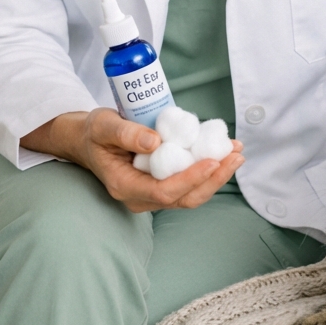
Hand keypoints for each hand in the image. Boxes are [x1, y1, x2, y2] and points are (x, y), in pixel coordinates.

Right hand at [21, 108, 243, 211]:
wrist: (89, 140)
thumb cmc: (95, 133)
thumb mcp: (104, 126)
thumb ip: (126, 134)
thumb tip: (155, 141)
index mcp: (125, 186)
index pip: (163, 192)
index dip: (190, 179)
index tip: (212, 161)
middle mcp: (141, 197)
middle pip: (184, 198)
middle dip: (214, 179)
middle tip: (235, 156)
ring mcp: (153, 193)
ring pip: (191, 194)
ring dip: (217, 175)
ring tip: (236, 152)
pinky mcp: (163, 183)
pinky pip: (189, 182)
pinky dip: (209, 169)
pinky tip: (224, 151)